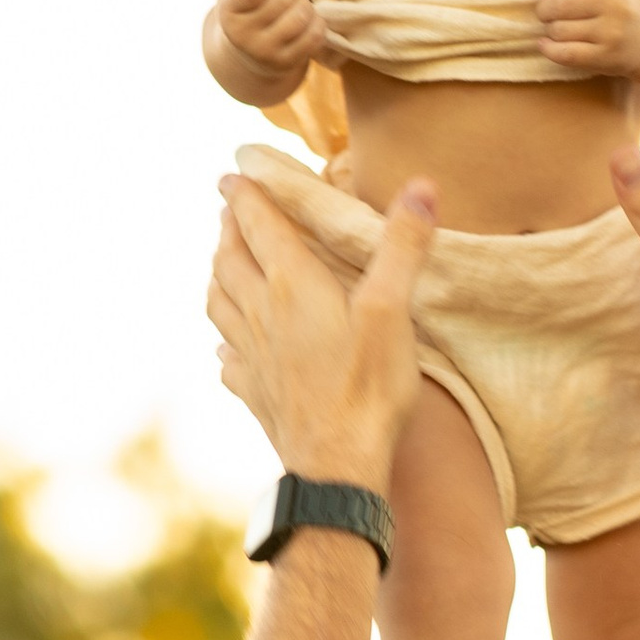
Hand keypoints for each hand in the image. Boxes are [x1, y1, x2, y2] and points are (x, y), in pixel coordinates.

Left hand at [208, 171, 435, 481]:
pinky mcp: (256, 391)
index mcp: (292, 285)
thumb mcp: (393, 310)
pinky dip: (224, 341)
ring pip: (219, 303)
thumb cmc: (368, 387)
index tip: (232, 175)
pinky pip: (228, 359)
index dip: (245, 196)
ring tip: (222, 263)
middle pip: (230, 260)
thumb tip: (421, 187)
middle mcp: (261, 313)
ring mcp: (252, 355)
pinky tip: (227, 347)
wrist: (337, 465)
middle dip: (229, 230)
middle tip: (229, 211)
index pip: (259, 226)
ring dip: (218, 276)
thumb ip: (403, 246)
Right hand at [218, 0, 333, 85]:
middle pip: (282, 0)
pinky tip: (310, 18)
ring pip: (300, 17)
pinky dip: (317, 22)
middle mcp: (242, 36)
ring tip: (301, 2)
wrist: (249, 53)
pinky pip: (313, 36)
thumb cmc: (249, 9)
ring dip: (306, 4)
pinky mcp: (285, 63)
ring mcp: (264, 53)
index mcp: (229, 11)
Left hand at [536, 0, 639, 76]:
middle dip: (544, 11)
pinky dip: (548, 49)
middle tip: (544, 15)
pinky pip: (566, 53)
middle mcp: (614, 5)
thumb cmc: (620, 6)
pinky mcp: (607, 57)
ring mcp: (611, 33)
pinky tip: (544, 45)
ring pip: (559, 30)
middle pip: (559, 6)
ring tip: (555, 29)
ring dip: (550, 30)